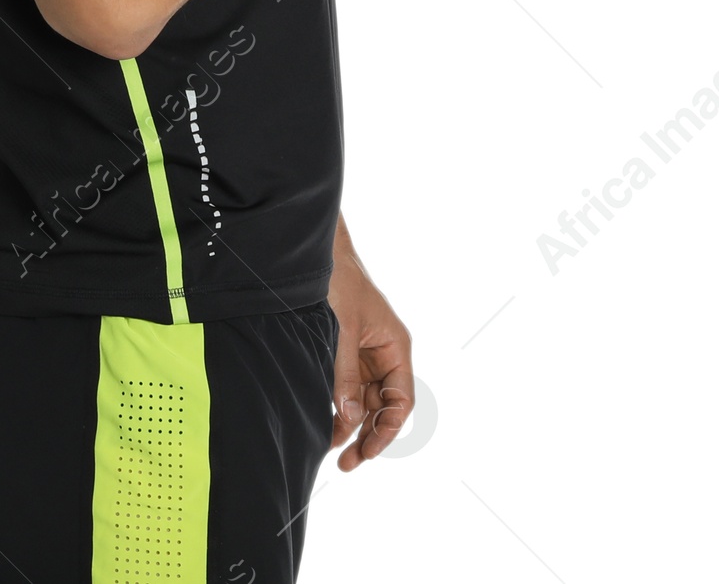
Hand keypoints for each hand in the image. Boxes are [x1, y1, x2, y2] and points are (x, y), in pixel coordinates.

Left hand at [326, 247, 414, 469]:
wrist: (318, 255)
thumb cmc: (340, 283)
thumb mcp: (344, 330)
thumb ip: (346, 374)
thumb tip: (351, 417)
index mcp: (396, 347)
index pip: (401, 400)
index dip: (387, 429)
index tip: (367, 451)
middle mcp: (385, 355)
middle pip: (383, 406)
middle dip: (368, 435)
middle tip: (347, 463)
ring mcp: (365, 355)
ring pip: (364, 401)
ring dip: (351, 425)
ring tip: (332, 450)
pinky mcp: (346, 353)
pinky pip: (347, 387)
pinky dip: (339, 406)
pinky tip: (326, 423)